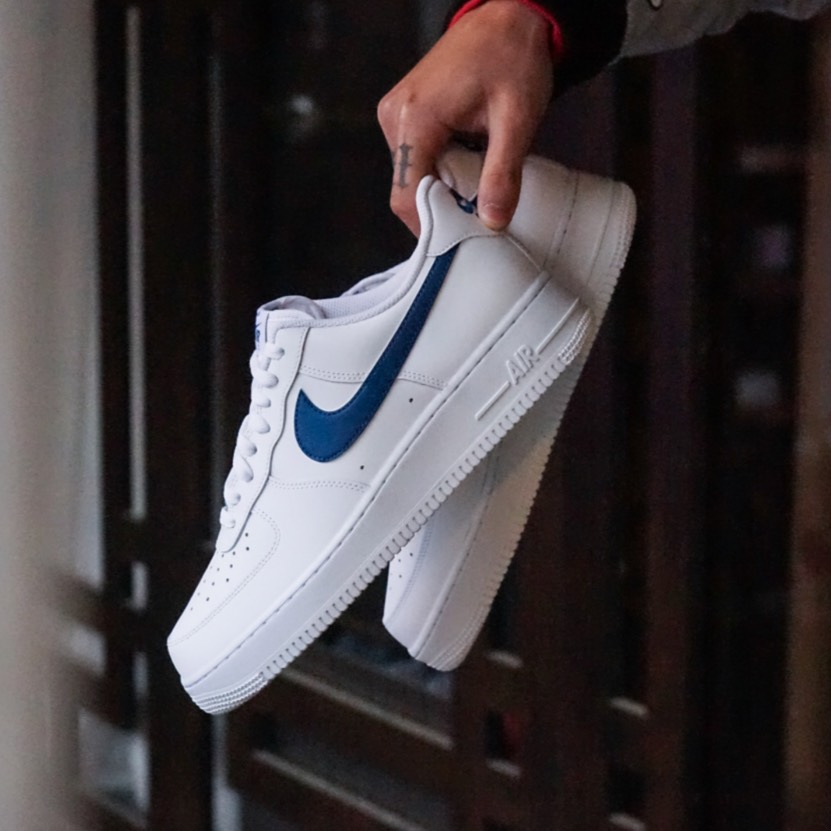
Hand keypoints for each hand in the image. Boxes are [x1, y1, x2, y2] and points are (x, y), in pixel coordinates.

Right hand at [377, 0, 553, 234]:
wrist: (508, 17)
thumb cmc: (513, 57)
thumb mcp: (517, 120)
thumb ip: (502, 175)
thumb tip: (492, 222)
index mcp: (415, 118)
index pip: (407, 197)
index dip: (432, 226)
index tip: (463, 237)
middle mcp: (395, 118)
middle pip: (409, 190)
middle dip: (444, 206)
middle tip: (481, 206)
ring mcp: (396, 116)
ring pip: (414, 178)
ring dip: (445, 188)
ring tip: (480, 176)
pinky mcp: (404, 115)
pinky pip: (418, 160)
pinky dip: (443, 170)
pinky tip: (469, 160)